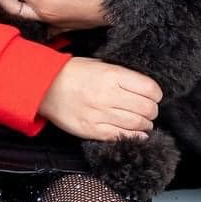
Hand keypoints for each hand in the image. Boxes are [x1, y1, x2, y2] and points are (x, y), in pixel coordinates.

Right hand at [38, 57, 161, 141]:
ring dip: (146, 125)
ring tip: (145, 123)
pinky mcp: (91, 129)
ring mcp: (99, 114)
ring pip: (136, 124)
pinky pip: (120, 136)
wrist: (44, 86)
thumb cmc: (73, 73)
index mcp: (112, 75)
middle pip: (146, 108)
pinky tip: (138, 134)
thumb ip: (122, 76)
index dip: (156, 94)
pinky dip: (134, 137)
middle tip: (150, 111)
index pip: (149, 88)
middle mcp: (108, 95)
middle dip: (152, 111)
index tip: (154, 96)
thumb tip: (145, 89)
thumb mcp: (100, 64)